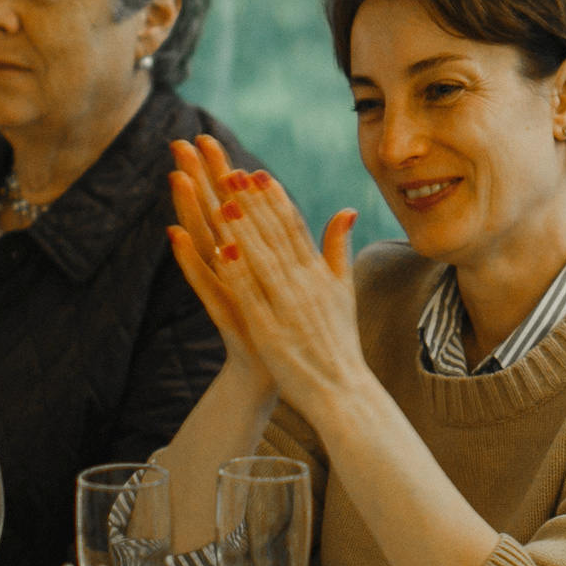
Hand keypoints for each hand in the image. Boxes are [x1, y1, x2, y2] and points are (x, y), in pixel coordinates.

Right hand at [168, 136, 273, 394]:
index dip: (219, 171)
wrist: (278, 370)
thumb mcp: (291, 273)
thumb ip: (289, 237)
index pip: (231, 203)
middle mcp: (229, 265)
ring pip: (202, 239)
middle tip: (178, 142)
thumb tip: (286, 209)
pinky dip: (189, 258)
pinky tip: (175, 235)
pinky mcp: (221, 308)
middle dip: (196, 177)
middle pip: (210, 211)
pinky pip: (201, 279)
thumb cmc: (283, 322)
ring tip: (175, 177)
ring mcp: (222, 284)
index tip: (207, 137)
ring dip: (188, 208)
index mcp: (247, 253)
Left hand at [183, 165, 362, 423]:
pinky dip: (237, 272)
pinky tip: (219, 250)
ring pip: (262, 260)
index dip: (274, 199)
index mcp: (319, 275)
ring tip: (221, 201)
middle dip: (253, 204)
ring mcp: (289, 307)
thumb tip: (346, 209)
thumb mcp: (344, 291)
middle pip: (276, 237)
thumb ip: (339, 249)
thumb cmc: (340, 343)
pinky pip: (252, 295)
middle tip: (231, 173)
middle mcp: (306, 285)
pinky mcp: (272, 331)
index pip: (295, 228)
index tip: (256, 173)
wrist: (343, 391)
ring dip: (242, 229)